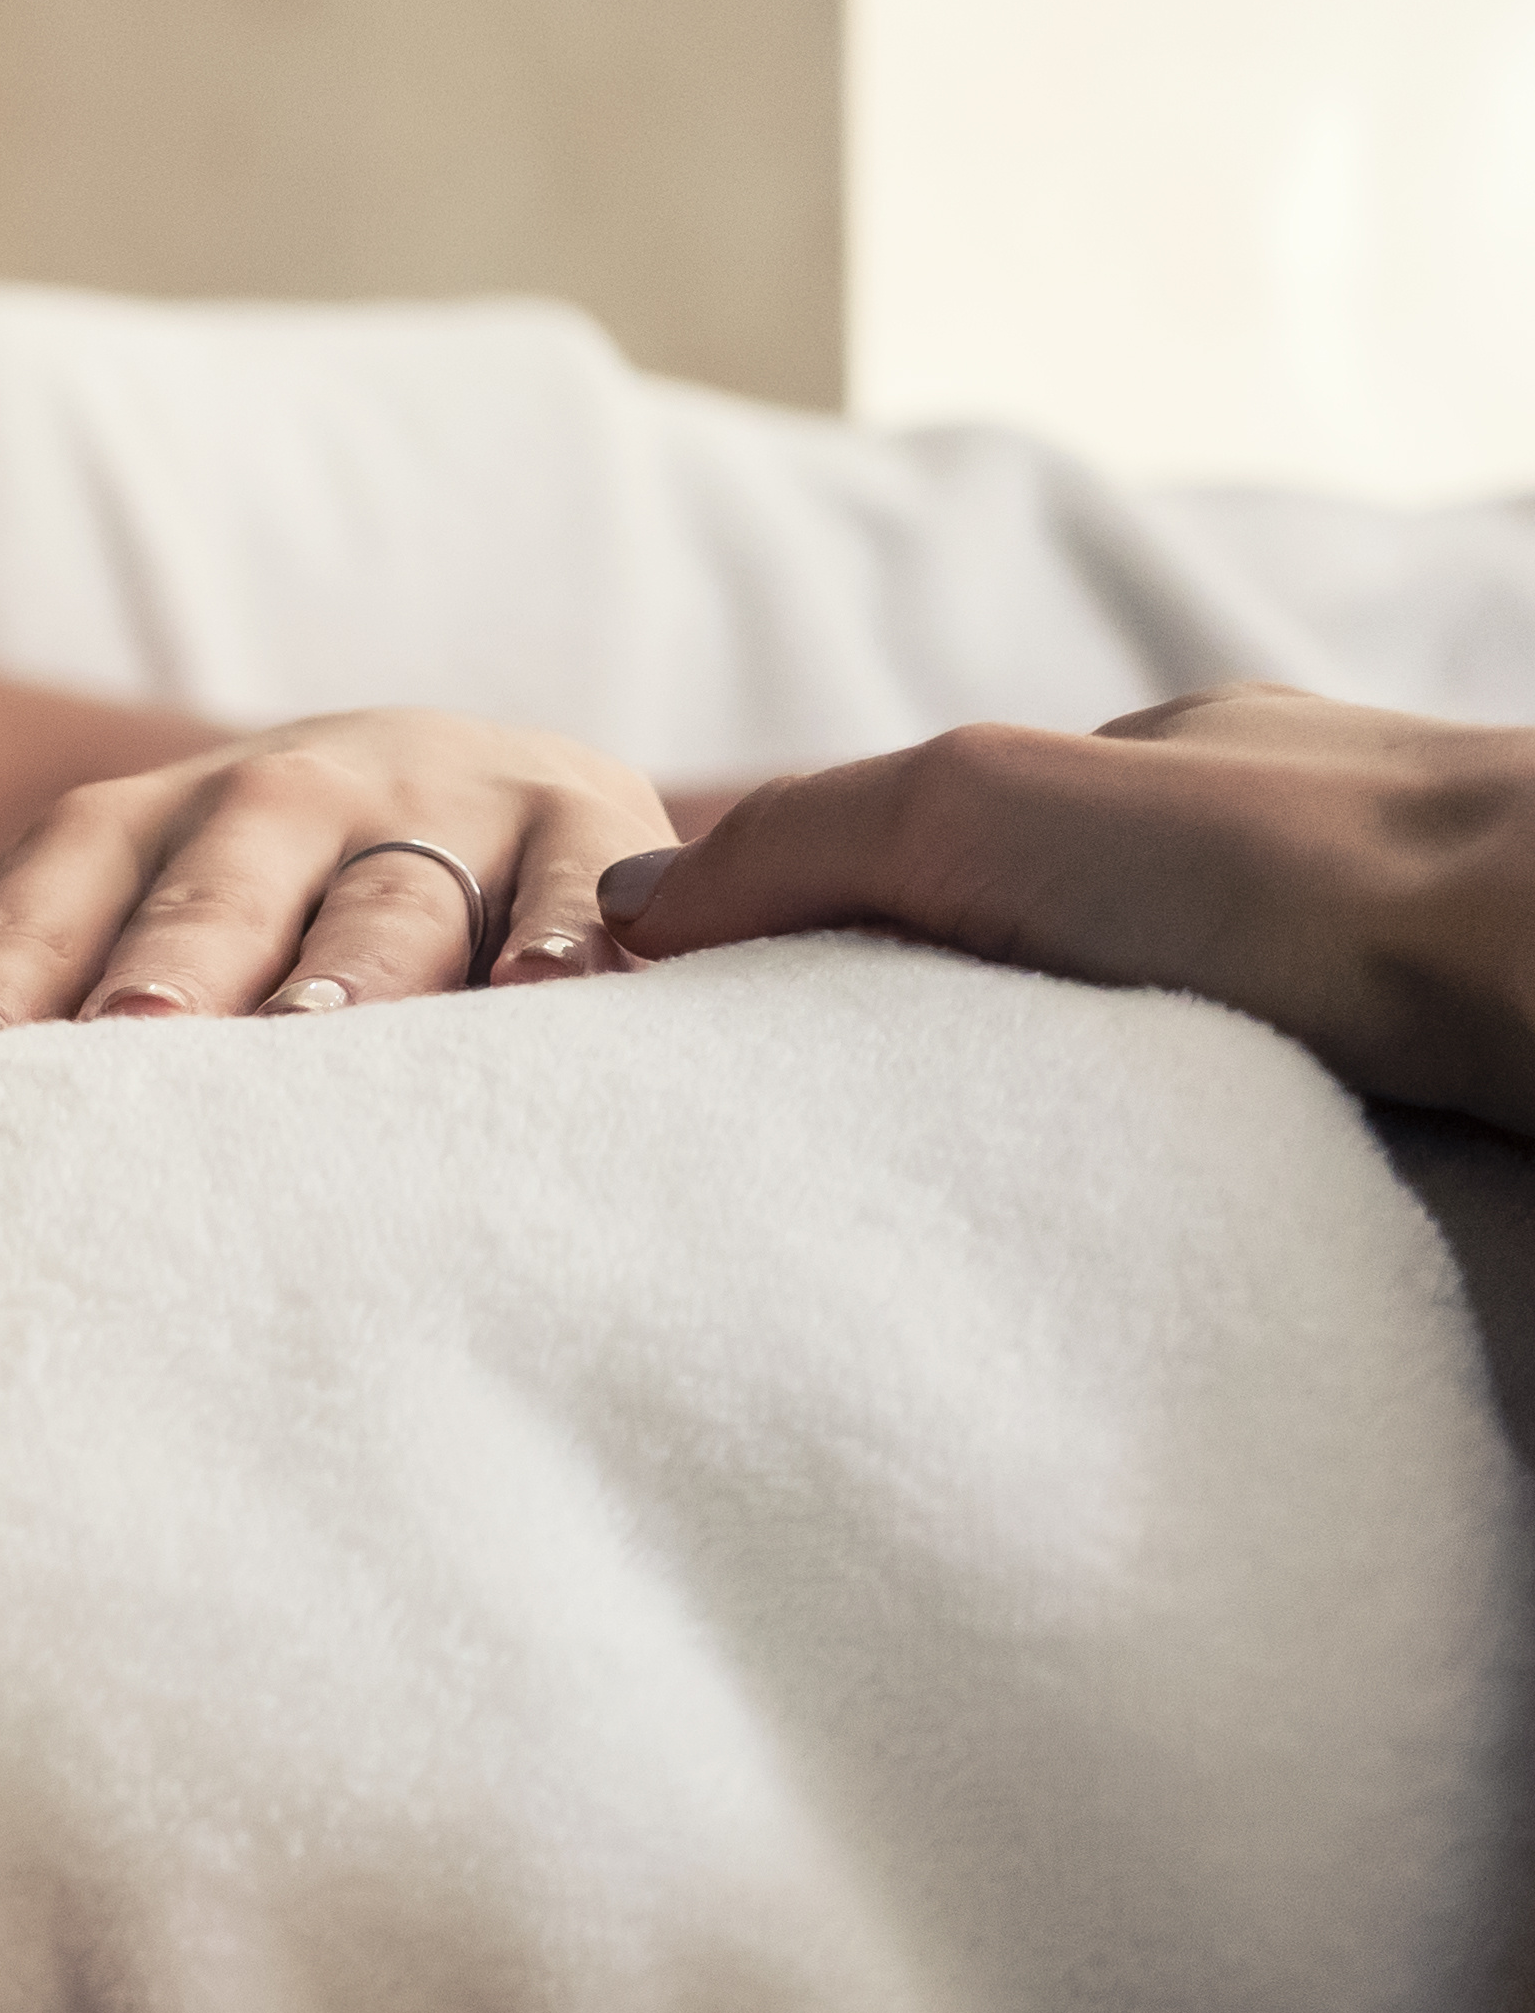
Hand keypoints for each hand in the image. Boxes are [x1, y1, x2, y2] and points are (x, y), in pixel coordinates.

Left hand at [0, 711, 671, 1124]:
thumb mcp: (10, 945)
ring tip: (330, 1035)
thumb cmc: (202, 931)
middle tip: (139, 1046)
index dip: (2, 972)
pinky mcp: (598, 840)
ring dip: (369, 954)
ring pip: (399, 882)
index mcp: (130, 822)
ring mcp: (450, 807)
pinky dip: (576, 933)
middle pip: (221, 869)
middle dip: (181, 952)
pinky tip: (562, 990)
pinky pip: (589, 886)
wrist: (481, 826)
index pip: (42, 889)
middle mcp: (285, 791)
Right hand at [607, 688, 1534, 1137]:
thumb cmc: (1290, 861)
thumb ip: (800, 836)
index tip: (676, 996)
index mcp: (1153, 769)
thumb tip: (627, 897)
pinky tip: (1102, 1243)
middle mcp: (1245, 865)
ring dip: (1029, 1122)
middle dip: (904, 1022)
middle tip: (787, 1133)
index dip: (794, 904)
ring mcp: (1325, 985)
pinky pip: (1227, 1151)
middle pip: (1026, 941)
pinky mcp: (1387, 1113)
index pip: (928, 826)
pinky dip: (1146, 1189)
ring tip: (927, 1213)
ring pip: (1132, 1053)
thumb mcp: (980, 803)